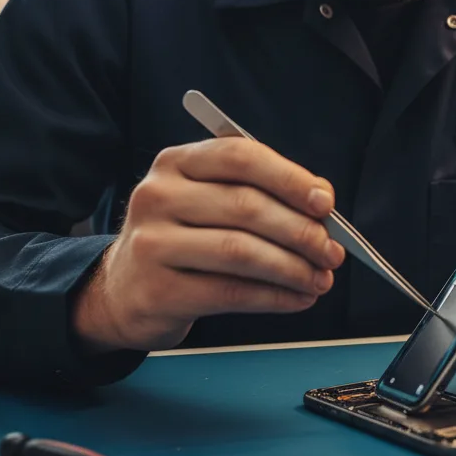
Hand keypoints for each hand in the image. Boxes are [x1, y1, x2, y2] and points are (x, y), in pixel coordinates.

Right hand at [72, 138, 345, 352]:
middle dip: (301, 230)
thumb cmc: (185, 236)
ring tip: (321, 279)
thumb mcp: (209, 201)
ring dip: (293, 267)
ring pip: (240, 252)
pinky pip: (229, 293)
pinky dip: (274, 296)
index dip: (289, 178)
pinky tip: (297, 299)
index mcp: (177, 162)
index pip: (240, 156)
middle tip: (333, 251)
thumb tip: (323, 208)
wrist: (121, 289)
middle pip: (245, 206)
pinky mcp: (156, 291)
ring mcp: (152, 243)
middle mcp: (157, 195)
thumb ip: (260, 194)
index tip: (326, 202)